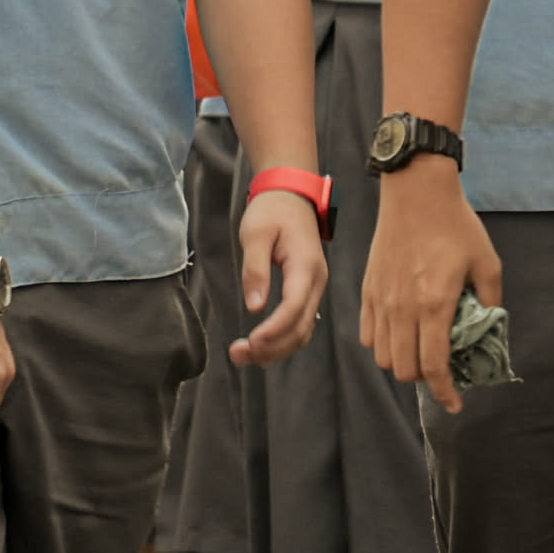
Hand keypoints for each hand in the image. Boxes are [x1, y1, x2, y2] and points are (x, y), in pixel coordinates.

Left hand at [227, 188, 327, 366]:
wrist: (291, 196)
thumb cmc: (272, 211)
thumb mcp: (255, 233)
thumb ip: (255, 269)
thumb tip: (255, 306)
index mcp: (305, 266)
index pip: (294, 307)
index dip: (275, 329)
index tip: (252, 342)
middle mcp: (316, 282)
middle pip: (301, 327)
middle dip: (272, 347)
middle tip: (238, 355)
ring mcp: (314, 288)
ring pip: (302, 331)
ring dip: (276, 349)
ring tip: (243, 356)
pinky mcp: (306, 292)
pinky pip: (300, 324)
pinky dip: (281, 340)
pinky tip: (260, 347)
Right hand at [359, 162, 504, 411]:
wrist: (416, 191)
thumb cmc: (456, 225)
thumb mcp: (488, 263)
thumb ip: (490, 302)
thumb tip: (488, 329)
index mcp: (435, 303)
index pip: (434, 366)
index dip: (445, 393)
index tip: (455, 404)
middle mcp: (403, 307)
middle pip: (404, 369)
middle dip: (425, 379)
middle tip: (442, 370)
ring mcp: (381, 299)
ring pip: (382, 356)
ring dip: (402, 363)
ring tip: (420, 352)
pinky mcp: (368, 289)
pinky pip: (367, 334)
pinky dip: (382, 344)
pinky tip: (400, 334)